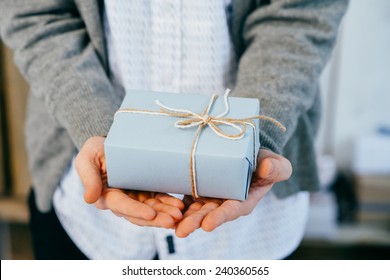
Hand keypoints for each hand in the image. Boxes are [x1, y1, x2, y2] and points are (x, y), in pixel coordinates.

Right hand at [74, 136, 183, 228]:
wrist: (110, 142)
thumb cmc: (96, 150)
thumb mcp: (87, 158)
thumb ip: (88, 177)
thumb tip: (89, 199)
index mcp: (106, 196)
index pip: (121, 206)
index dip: (136, 210)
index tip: (151, 214)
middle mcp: (122, 201)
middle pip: (139, 214)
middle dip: (156, 218)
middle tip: (172, 220)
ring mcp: (136, 197)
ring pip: (152, 210)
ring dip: (166, 214)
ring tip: (180, 214)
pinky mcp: (148, 191)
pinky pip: (159, 201)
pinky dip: (169, 204)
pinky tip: (180, 206)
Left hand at [174, 149, 291, 237]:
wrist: (249, 154)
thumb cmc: (265, 162)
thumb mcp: (276, 164)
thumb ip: (276, 169)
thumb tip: (266, 169)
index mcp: (244, 200)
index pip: (232, 211)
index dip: (220, 217)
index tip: (208, 225)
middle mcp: (225, 202)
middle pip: (209, 213)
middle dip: (196, 222)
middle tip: (182, 230)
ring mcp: (211, 196)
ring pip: (195, 208)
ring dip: (183, 217)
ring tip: (171, 225)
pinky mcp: (199, 188)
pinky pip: (186, 198)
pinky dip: (176, 203)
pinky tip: (163, 207)